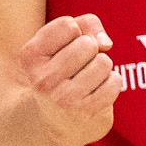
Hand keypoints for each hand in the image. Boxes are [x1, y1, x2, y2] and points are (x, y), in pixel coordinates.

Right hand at [17, 14, 121, 145]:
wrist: (57, 121)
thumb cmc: (65, 69)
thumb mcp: (65, 41)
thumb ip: (88, 24)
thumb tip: (106, 44)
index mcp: (30, 57)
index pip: (67, 25)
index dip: (76, 31)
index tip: (66, 46)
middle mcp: (43, 80)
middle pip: (87, 43)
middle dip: (91, 50)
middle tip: (79, 66)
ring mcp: (64, 98)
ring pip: (103, 61)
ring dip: (102, 67)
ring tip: (88, 79)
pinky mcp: (86, 111)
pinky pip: (115, 81)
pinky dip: (112, 82)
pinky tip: (96, 92)